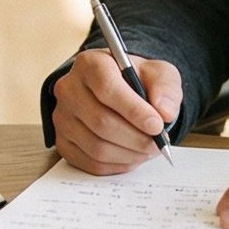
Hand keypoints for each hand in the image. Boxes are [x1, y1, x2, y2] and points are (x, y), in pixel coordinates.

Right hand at [51, 47, 182, 174]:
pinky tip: (132, 155)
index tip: (157, 125)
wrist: (118, 90)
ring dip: (129, 154)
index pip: (107, 88)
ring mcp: (62, 117)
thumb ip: (166, 88)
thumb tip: (164, 112)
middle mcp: (69, 89)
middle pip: (101, 122)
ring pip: (96, 147)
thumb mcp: (158, 73)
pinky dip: (117, 165)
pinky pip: (91, 163)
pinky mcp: (63, 142)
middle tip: (158, 143)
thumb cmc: (136, 80)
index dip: (134, 110)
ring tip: (148, 149)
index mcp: (90, 64)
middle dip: (136, 138)